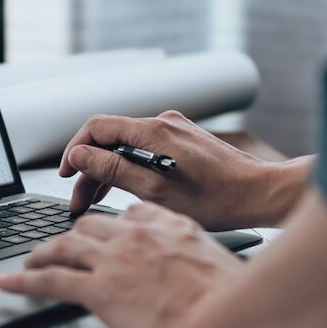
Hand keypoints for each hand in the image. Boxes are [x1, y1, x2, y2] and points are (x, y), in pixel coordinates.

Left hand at [0, 201, 242, 327]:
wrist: (227, 318)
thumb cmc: (231, 301)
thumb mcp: (218, 264)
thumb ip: (195, 257)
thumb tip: (192, 270)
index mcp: (168, 225)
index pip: (128, 215)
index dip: (110, 225)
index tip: (104, 234)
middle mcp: (137, 235)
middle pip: (90, 227)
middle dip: (71, 237)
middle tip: (60, 248)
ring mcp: (115, 260)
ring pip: (64, 246)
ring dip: (42, 253)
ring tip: (30, 261)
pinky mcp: (100, 289)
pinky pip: (49, 280)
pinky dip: (22, 280)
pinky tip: (7, 283)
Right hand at [58, 111, 308, 229]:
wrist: (261, 194)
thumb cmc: (217, 200)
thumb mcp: (155, 192)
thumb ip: (112, 171)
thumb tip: (79, 155)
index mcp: (153, 131)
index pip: (97, 127)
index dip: (75, 150)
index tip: (65, 174)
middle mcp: (163, 123)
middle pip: (111, 139)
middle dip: (90, 170)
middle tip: (79, 202)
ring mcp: (175, 131)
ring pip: (127, 147)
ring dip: (109, 173)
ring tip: (96, 204)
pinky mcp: (184, 142)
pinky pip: (146, 150)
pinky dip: (131, 169)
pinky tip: (127, 192)